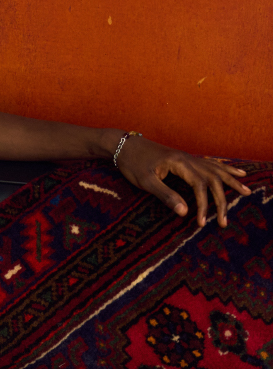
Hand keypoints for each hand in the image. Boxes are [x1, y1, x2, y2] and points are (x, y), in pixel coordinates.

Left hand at [116, 137, 249, 229]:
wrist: (123, 145)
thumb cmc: (132, 163)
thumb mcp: (146, 182)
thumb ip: (166, 196)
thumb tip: (185, 213)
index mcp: (180, 162)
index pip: (200, 185)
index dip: (204, 205)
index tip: (202, 223)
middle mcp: (187, 158)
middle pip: (213, 178)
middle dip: (222, 199)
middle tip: (225, 221)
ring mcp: (187, 157)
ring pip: (215, 168)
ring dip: (231, 179)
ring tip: (246, 188)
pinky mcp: (184, 158)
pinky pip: (209, 163)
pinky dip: (223, 167)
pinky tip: (231, 169)